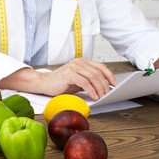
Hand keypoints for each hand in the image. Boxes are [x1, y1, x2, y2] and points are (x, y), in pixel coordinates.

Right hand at [0, 58, 116, 99]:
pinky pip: (85, 82)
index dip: (109, 75)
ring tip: (101, 97)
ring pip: (93, 77)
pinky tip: (94, 96)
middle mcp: (78, 62)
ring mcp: (73, 67)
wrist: (44, 83)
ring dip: (100, 89)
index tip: (114, 85)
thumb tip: (104, 88)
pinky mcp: (69, 74)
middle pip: (98, 73)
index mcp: (82, 61)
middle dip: (105, 85)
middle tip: (108, 94)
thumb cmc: (61, 83)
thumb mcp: (78, 81)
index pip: (100, 66)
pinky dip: (92, 90)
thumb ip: (89, 81)